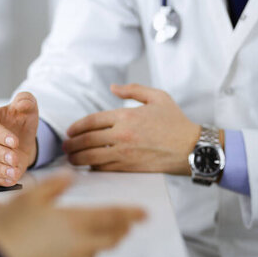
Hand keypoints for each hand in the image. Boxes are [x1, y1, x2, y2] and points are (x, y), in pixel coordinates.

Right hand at [0, 92, 38, 186]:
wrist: (20, 141)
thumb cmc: (18, 122)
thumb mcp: (26, 108)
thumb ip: (25, 101)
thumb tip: (23, 103)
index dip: (1, 136)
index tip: (15, 142)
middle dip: (0, 154)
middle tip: (14, 158)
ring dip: (0, 170)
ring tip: (14, 171)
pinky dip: (0, 180)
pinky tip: (11, 180)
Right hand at [0, 173, 145, 256]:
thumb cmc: (7, 230)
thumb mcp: (28, 198)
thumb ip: (53, 186)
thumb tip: (68, 177)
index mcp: (74, 221)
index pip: (112, 216)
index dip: (130, 214)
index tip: (144, 214)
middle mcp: (78, 246)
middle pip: (109, 238)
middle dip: (120, 230)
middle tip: (125, 225)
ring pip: (93, 254)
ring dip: (100, 244)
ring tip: (96, 237)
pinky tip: (64, 255)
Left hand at [63, 84, 200, 174]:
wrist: (192, 148)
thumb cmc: (176, 123)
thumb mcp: (158, 97)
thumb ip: (133, 90)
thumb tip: (113, 88)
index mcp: (126, 115)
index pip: (91, 121)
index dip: (76, 127)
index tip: (70, 132)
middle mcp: (122, 134)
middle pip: (87, 140)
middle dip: (72, 144)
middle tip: (65, 147)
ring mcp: (124, 153)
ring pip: (91, 157)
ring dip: (77, 158)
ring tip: (71, 159)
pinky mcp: (129, 168)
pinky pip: (104, 169)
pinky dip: (93, 168)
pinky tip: (89, 167)